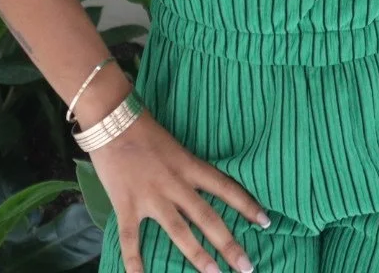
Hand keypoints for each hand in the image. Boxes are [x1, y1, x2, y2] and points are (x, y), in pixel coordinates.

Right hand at [89, 109, 268, 272]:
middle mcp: (176, 184)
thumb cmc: (144, 130)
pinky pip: (131, 239)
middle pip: (208, 218)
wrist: (112, 121)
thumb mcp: (176, 147)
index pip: (226, 188)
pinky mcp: (127, 205)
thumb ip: (189, 168)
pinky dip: (135, 261)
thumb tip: (205, 186)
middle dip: (229, 244)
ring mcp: (152, 197)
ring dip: (198, 255)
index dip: (248, 205)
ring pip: (180, 232)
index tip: (266, 222)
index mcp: (190, 166)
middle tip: (247, 266)